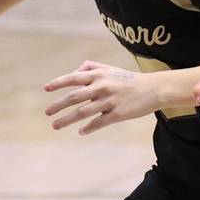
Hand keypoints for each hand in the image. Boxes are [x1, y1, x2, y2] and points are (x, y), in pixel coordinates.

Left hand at [45, 60, 164, 133]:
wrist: (154, 89)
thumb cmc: (130, 79)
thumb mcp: (111, 69)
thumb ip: (91, 67)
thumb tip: (74, 72)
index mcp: (99, 75)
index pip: (73, 78)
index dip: (57, 83)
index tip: (46, 89)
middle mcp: (102, 87)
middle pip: (73, 97)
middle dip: (57, 106)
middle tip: (47, 113)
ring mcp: (109, 101)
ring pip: (82, 112)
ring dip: (67, 120)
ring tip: (56, 125)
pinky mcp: (118, 114)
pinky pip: (98, 122)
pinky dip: (88, 128)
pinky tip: (81, 131)